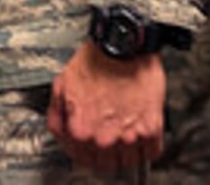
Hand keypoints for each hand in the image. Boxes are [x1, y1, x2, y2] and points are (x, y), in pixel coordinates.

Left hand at [46, 40, 164, 173]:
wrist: (124, 45)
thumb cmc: (96, 60)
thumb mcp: (61, 85)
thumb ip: (57, 117)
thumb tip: (62, 135)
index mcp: (81, 130)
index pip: (83, 159)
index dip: (86, 150)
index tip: (91, 144)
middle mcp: (105, 138)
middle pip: (106, 164)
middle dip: (106, 152)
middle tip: (108, 135)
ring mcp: (130, 136)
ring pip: (128, 162)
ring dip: (127, 151)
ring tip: (124, 132)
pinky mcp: (152, 129)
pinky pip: (151, 153)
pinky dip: (147, 146)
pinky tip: (140, 132)